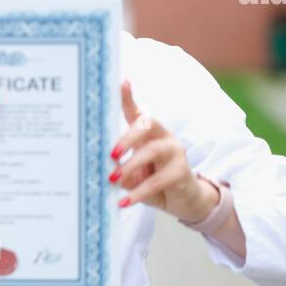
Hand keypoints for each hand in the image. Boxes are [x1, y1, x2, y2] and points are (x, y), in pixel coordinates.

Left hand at [109, 79, 217, 222]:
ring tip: (113, 179)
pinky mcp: (182, 172)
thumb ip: (119, 169)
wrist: (183, 201)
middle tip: (111, 153)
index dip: (128, 97)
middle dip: (127, 137)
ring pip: (153, 151)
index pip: (137, 113)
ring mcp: (175, 152)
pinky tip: (124, 202)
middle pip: (147, 124)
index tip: (121, 83)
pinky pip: (158, 180)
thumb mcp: (132, 174)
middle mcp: (163, 137)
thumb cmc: (153, 182)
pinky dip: (139, 192)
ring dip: (130, 165)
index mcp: (148, 134)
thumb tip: (102, 171)